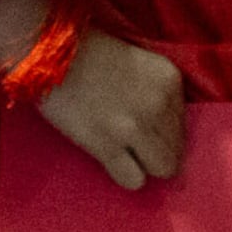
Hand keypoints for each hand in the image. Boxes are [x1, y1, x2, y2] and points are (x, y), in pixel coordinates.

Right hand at [39, 33, 184, 191]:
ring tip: (123, 152)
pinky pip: (134, 180)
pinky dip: (124, 174)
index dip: (162, 128)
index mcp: (169, 78)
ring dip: (143, 164)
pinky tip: (110, 159)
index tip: (142, 123)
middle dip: (156, 150)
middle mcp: (159, 104)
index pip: (183, 124)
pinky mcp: (108, 146)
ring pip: (161, 169)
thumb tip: (161, 129)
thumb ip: (154, 90)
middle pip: (176, 150)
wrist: (48, 51)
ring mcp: (135, 127)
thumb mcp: (136, 60)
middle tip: (133, 143)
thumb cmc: (86, 50)